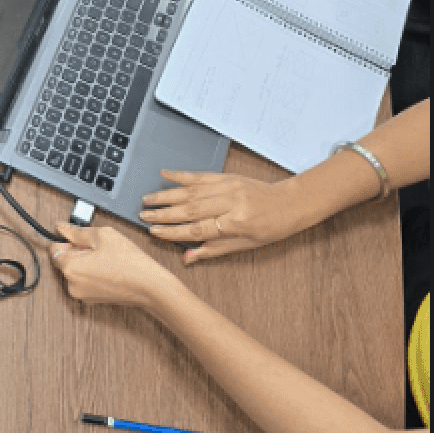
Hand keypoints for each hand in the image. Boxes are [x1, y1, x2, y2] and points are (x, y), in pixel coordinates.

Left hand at [48, 224, 178, 308]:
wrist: (149, 287)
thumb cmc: (130, 262)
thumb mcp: (104, 236)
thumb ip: (78, 231)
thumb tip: (62, 228)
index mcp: (71, 268)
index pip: (54, 249)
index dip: (67, 240)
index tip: (79, 237)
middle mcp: (72, 285)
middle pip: (65, 261)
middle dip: (77, 252)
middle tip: (99, 248)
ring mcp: (81, 295)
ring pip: (76, 272)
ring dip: (86, 263)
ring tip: (107, 260)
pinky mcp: (92, 300)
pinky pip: (85, 282)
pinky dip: (93, 274)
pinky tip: (109, 269)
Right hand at [141, 170, 315, 262]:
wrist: (290, 203)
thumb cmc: (270, 228)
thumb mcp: (245, 246)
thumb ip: (214, 249)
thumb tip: (188, 258)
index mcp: (236, 223)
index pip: (197, 229)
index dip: (173, 232)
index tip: (154, 232)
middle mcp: (230, 202)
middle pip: (190, 209)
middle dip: (163, 213)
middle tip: (143, 216)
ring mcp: (228, 186)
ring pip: (191, 191)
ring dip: (167, 195)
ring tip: (147, 200)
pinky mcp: (228, 176)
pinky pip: (201, 175)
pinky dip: (181, 175)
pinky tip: (165, 174)